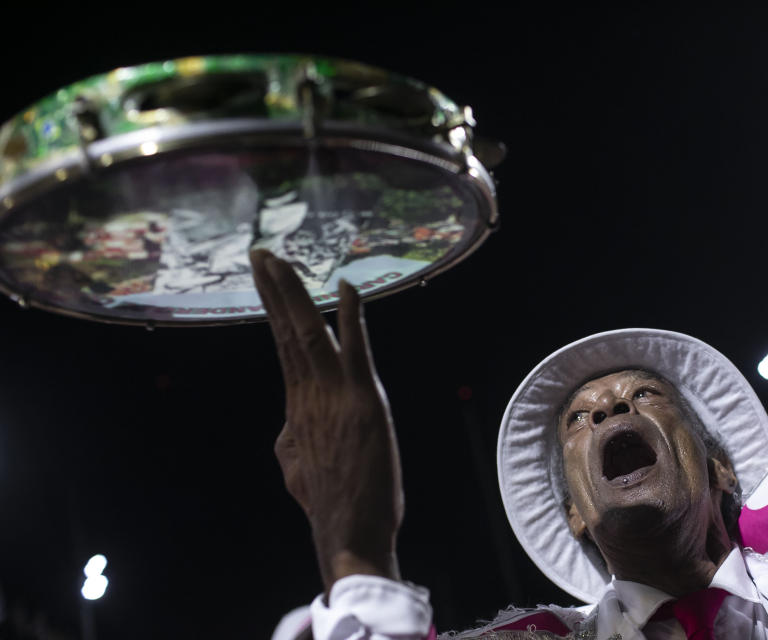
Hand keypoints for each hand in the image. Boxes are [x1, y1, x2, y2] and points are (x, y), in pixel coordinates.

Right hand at [250, 250, 402, 588]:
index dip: (274, 309)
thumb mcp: (295, 463)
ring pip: (309, 334)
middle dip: (274, 290)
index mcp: (298, 406)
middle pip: (287, 332)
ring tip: (277, 260)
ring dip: (294, 294)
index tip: (265, 279)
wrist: (348, 533)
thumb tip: (289, 422)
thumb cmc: (328, 500)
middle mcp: (309, 394)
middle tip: (260, 254)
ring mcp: (335, 396)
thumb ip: (292, 433)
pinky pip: (356, 351)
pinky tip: (347, 286)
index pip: (283, 346)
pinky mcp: (363, 401)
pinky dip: (352, 317)